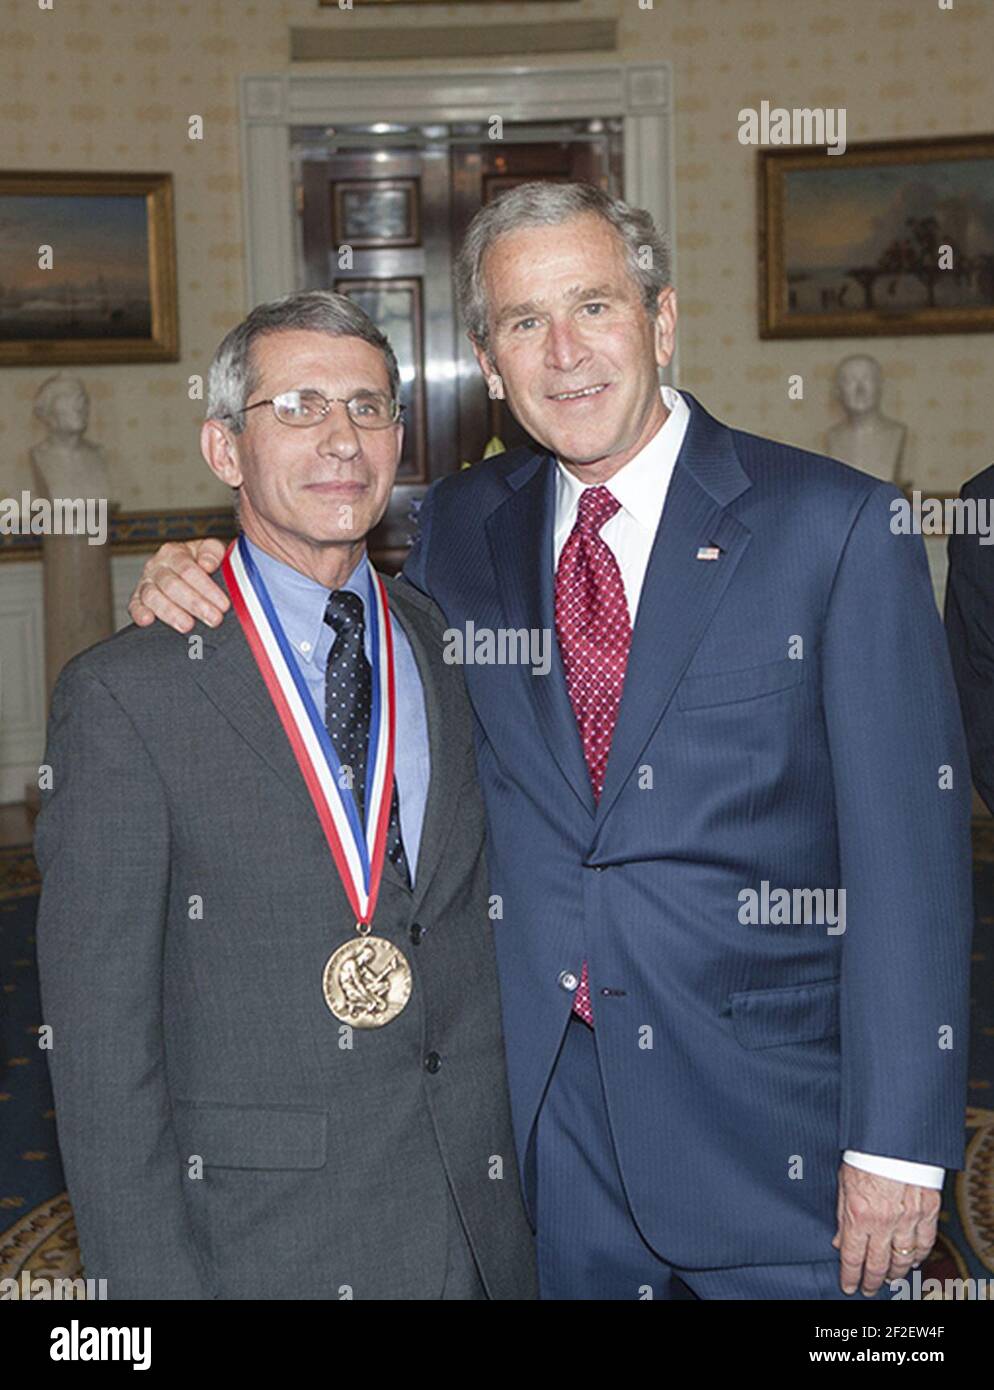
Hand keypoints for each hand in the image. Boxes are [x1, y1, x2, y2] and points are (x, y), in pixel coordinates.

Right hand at [128, 538, 228, 633]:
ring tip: (188, 626)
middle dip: (194, 603)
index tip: (223, 604)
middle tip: (213, 618)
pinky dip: (139, 613)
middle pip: (172, 585)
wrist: (186, 572)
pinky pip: (134, 606)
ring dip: (171, 613)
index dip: (207, 588)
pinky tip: (148, 621)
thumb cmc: (201, 563)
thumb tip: (207, 564)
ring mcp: (145, 583)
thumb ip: (213, 552)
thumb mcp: (211, 550)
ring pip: (153, 597)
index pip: (188, 570)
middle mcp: (157, 566)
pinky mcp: (137, 600)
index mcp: (175, 552)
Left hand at [833, 1161, 939, 1295]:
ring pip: (903, 1259)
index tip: (848, 1285)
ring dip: (895, 1273)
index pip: (852, 1257)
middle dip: (871, 1281)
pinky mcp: (928, 1211)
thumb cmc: (865, 1154)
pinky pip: (925, 1243)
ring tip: (889, 1279)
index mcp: (858, 1214)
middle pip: (878, 1264)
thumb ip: (841, 1215)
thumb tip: (838, 1241)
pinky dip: (919, 1256)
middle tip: (869, 1289)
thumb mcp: (843, 1183)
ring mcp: (908, 1218)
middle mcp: (884, 1221)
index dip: (850, 1276)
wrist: (893, 1136)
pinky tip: (913, 1262)